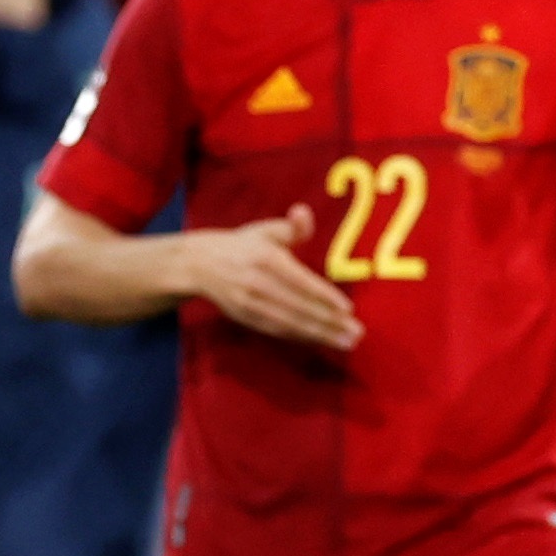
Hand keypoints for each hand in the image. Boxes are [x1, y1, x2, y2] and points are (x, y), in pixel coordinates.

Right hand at [180, 207, 361, 347]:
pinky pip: (277, 330)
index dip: (323, 296)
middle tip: (357, 333)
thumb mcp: (265, 230)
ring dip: (320, 335)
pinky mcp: (245, 317)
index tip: (347, 309)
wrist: (198, 264)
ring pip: (289, 322)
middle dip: (329, 322)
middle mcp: (257, 283)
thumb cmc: (242, 245)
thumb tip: (303, 213)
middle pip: (298, 306)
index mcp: (266, 259)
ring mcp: (250, 303)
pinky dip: (300, 336)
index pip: (300, 280)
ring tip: (346, 342)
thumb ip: (291, 227)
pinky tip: (321, 340)